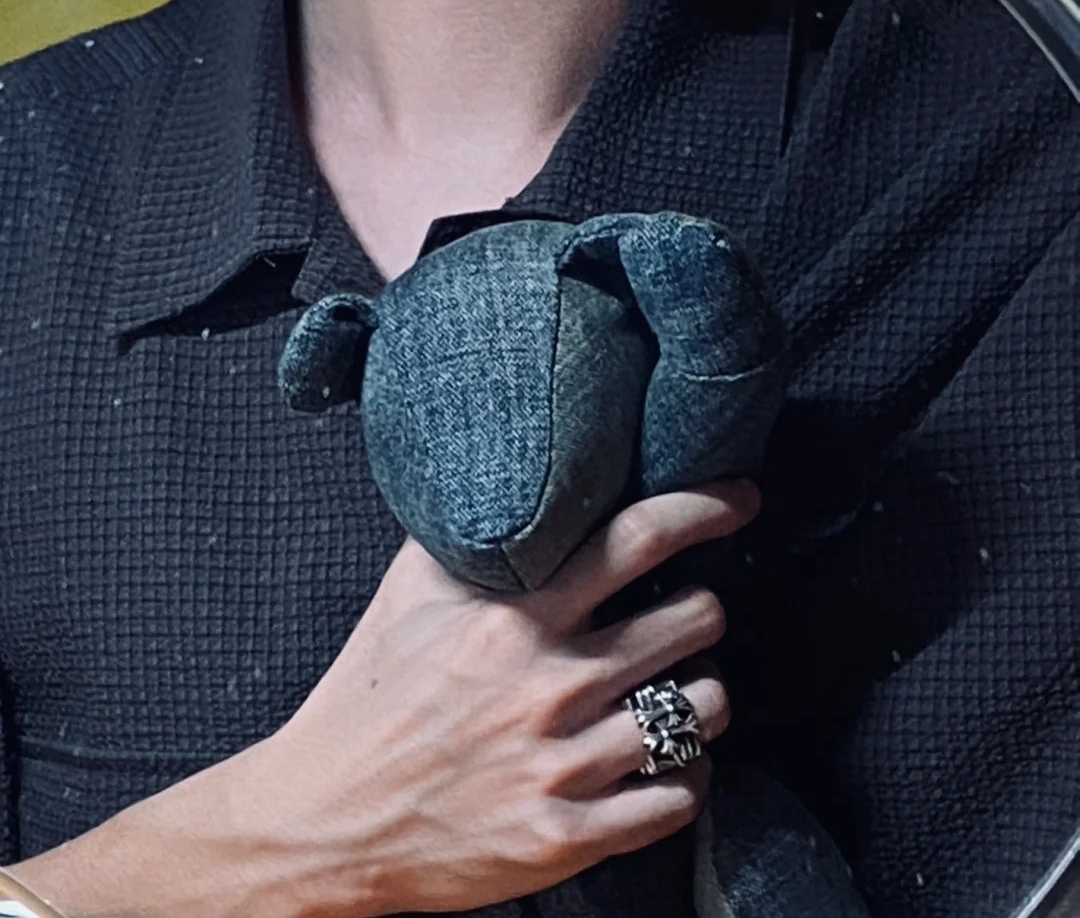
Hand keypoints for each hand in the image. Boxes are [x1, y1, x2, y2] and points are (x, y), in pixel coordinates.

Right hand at [12, 480, 757, 917]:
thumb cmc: (367, 697)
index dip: (705, 508)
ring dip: (699, 697)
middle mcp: (547, 684)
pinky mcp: (567, 836)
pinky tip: (651, 764)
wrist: (324, 821)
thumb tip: (513, 476)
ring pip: (702, 709)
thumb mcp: (403, 595)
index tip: (739, 498)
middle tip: (681, 620)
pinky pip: (678, 797)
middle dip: (700, 612)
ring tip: (668, 695)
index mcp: (512, 616)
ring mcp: (561, 765)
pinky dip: (681, 777)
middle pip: (695, 620)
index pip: (637, 538)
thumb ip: (464, 534)